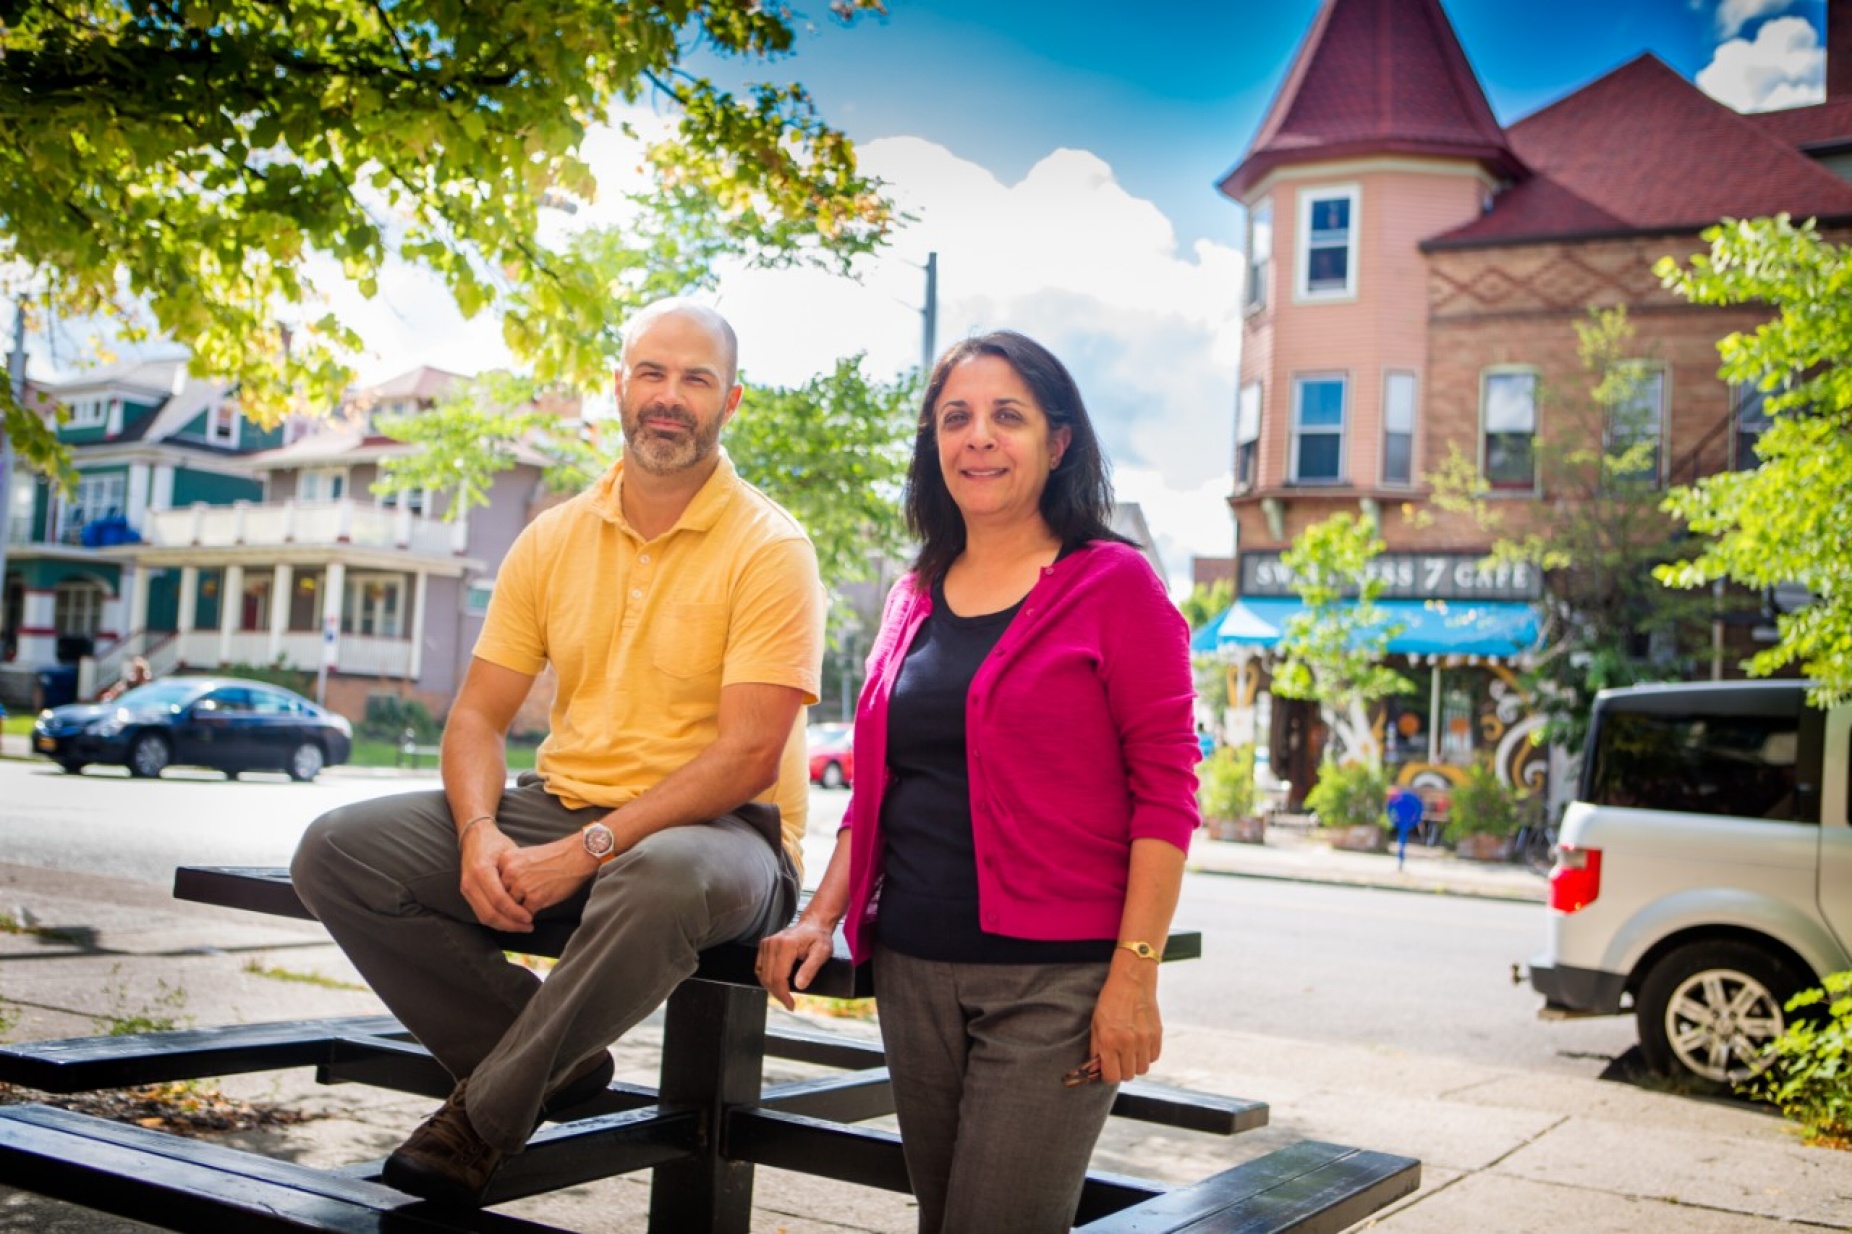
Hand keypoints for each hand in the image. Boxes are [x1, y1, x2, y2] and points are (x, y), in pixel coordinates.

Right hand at [458, 821, 530, 932]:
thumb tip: (532, 895)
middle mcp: (471, 882)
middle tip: (527, 927)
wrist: (475, 837)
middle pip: (490, 914)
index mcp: (482, 871)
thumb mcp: (510, 852)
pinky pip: (480, 913)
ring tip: (521, 927)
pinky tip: (510, 921)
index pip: (499, 900)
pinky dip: (496, 920)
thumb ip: (516, 873)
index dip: (515, 912)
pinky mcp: (466, 893)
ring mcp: (466, 889)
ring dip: (504, 925)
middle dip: (510, 924)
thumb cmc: (496, 843)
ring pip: (484, 917)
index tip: (530, 918)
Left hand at [496, 834, 598, 919]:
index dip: (500, 893)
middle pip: (500, 897)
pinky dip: (530, 917)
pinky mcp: (534, 898)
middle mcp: (510, 872)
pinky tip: (538, 909)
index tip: (504, 899)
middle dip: (508, 906)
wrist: (577, 855)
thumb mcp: (526, 857)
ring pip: (511, 908)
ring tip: (526, 914)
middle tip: (514, 911)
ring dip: (518, 913)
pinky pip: (525, 915)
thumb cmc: (556, 857)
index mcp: (506, 859)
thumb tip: (505, 891)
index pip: (494, 883)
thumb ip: (512, 871)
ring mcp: (521, 885)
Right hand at [756, 918, 836, 1010]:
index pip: (779, 977)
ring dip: (771, 988)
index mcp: (786, 945)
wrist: (813, 925)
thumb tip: (799, 986)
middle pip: (769, 978)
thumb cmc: (819, 938)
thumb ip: (811, 968)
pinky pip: (759, 968)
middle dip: (778, 994)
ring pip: (762, 975)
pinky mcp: (763, 945)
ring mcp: (766, 943)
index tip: (791, 1005)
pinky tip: (776, 984)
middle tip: (789, 1003)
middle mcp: (772, 943)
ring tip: (784, 995)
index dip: (783, 994)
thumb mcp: (822, 952)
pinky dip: (766, 979)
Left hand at [1089, 960, 1161, 1084]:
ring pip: (1142, 1069)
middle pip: (1128, 1075)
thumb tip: (1097, 1068)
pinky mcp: (1157, 1035)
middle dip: (1122, 1070)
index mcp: (1109, 1040)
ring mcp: (1145, 1040)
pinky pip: (1154, 1057)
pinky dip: (1147, 1055)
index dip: (1108, 1075)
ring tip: (1130, 1051)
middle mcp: (1128, 1043)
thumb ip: (1097, 1048)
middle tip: (1119, 1060)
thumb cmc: (1111, 1001)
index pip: (1112, 1076)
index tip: (1108, 1069)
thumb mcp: (1096, 1023)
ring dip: (1135, 1064)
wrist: (1132, 981)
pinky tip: (1141, 1044)